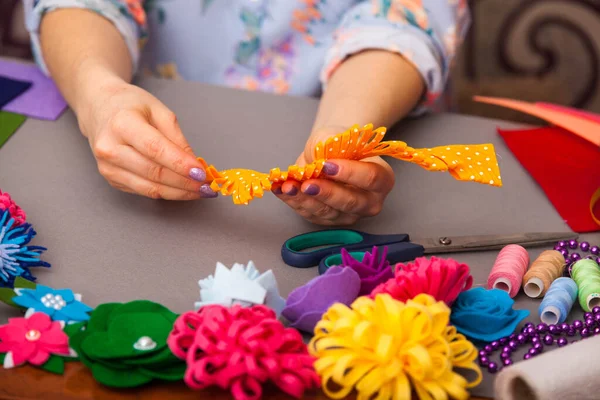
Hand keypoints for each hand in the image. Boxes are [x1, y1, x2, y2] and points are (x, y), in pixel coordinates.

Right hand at [77, 79, 216, 199]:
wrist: (98, 107)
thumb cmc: (130, 105)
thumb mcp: (158, 110)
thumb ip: (177, 138)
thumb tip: (194, 165)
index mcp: (122, 124)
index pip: (156, 150)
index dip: (181, 164)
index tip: (203, 173)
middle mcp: (110, 148)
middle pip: (155, 173)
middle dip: (185, 183)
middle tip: (208, 187)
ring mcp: (108, 167)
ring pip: (150, 188)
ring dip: (179, 193)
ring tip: (200, 191)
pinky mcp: (111, 179)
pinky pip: (144, 191)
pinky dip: (167, 192)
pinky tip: (183, 189)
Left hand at [273, 126, 394, 224]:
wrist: (329, 153)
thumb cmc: (339, 145)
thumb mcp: (336, 136)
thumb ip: (332, 143)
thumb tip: (322, 155)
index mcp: (382, 178)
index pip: (370, 178)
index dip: (349, 173)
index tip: (327, 165)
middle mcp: (370, 202)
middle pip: (350, 201)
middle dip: (325, 192)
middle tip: (307, 184)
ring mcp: (349, 214)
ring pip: (328, 212)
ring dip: (304, 200)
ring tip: (287, 186)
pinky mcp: (329, 220)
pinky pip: (310, 214)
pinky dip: (293, 202)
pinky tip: (281, 190)